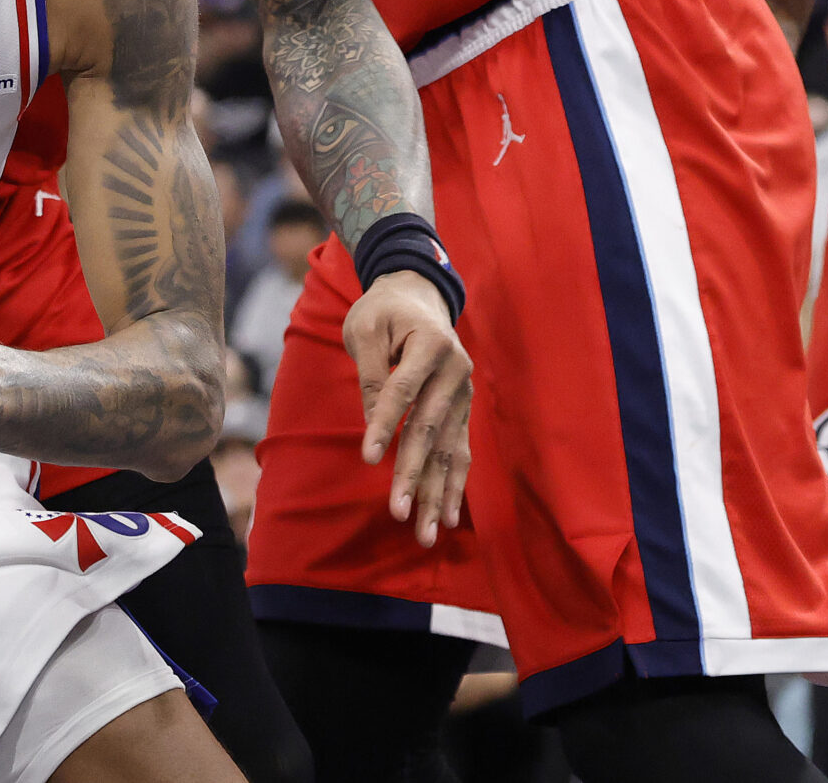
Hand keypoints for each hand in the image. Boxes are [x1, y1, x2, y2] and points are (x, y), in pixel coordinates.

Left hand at [343, 269, 472, 545]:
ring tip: (424, 532)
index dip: (386, 424)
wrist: (418, 296)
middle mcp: (456, 371)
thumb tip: (373, 426)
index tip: (368, 457)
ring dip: (436, 492)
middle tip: (397, 511)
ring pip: (449, 449)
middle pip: (431, 428)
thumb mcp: (364, 329)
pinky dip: (452, 485)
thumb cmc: (382, 312)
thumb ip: (371, 373)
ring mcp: (464, 393)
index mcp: (432, 343)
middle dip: (413, 473)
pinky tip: (446, 517)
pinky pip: (458, 452)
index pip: (404, 390)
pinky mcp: (463, 411)